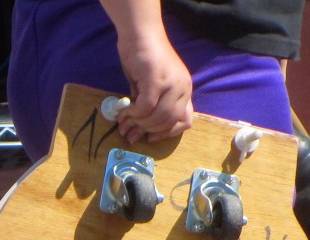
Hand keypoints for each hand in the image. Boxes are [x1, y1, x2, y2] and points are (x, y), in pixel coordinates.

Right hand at [99, 1, 192, 143]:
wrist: (139, 32)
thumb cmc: (143, 57)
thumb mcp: (152, 86)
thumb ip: (151, 105)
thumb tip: (138, 128)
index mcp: (184, 90)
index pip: (185, 121)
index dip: (167, 133)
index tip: (151, 138)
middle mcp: (182, 87)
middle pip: (169, 121)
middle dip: (148, 130)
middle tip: (131, 133)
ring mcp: (171, 84)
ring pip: (157, 116)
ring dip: (139, 123)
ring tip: (125, 122)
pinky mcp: (157, 80)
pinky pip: (146, 107)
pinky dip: (134, 113)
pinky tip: (124, 112)